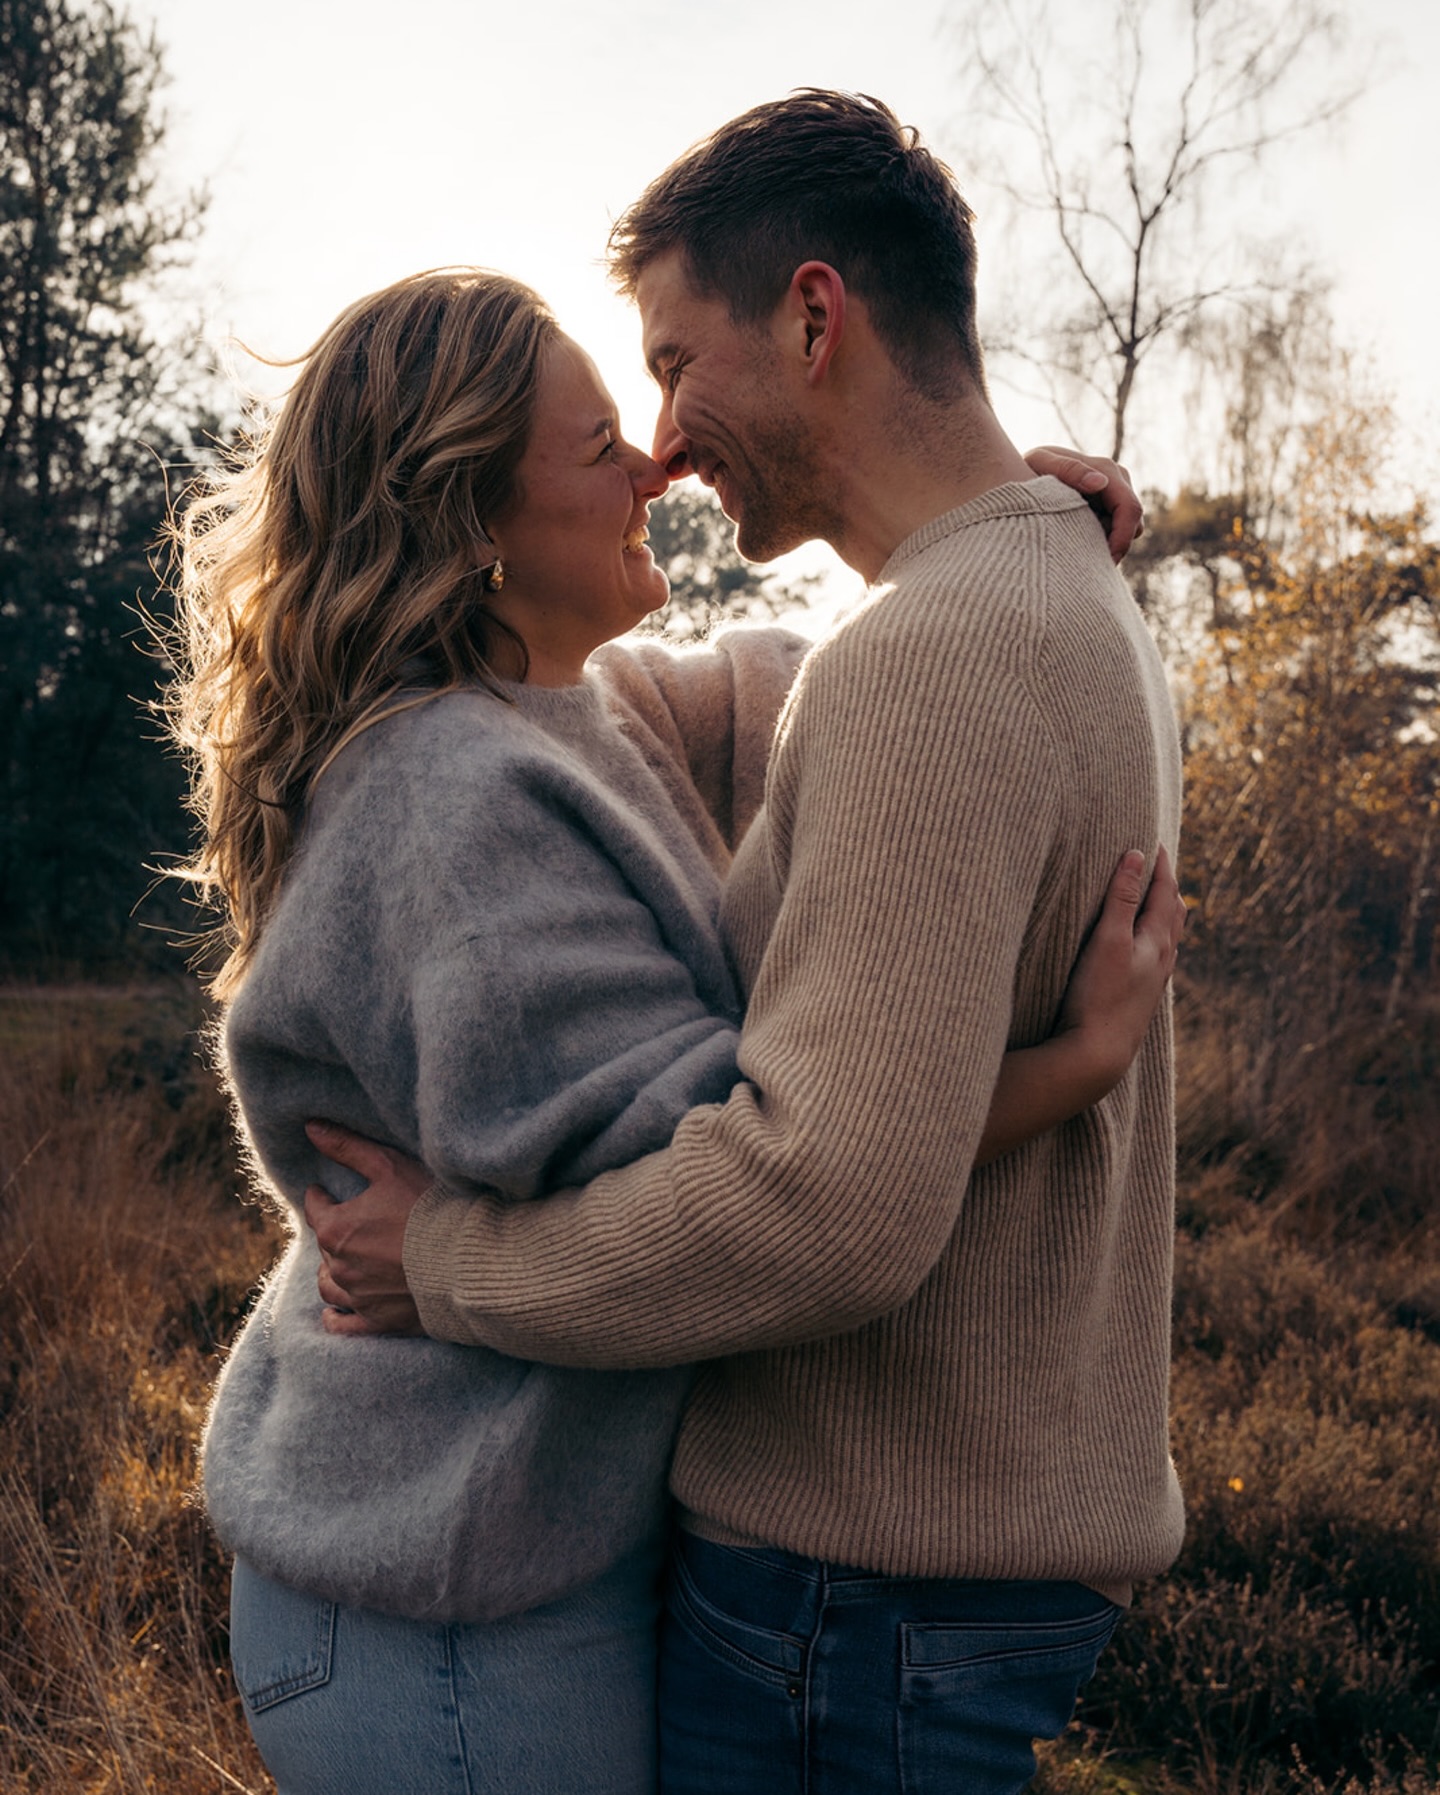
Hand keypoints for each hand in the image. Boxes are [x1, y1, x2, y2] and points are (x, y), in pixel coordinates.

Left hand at [302, 1120, 434, 1336]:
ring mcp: (358, 1298)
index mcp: (336, 1228)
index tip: (326, 1191)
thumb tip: (311, 1127)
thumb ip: (348, 1147)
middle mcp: (339, 1267)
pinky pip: (341, 1324)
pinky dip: (336, 1315)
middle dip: (334, 1232)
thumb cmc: (432, 1208)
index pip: (316, 1208)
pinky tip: (337, 1309)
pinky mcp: (378, 1322)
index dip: (322, 1196)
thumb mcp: (390, 1167)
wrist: (469, 1261)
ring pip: (328, 1285)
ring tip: (344, 1262)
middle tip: (352, 1222)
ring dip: (331, 1272)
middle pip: (324, 1246)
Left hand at [1023, 446, 1144, 563]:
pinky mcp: (1109, 509)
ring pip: (1127, 531)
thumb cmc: (1029, 467)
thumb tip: (1100, 483)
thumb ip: (1068, 470)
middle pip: (1133, 524)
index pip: (1130, 509)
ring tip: (1073, 546)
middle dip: (1115, 546)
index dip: (1122, 539)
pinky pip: (1116, 533)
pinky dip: (1100, 542)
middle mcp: (1118, 481)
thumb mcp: (1041, 462)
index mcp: (1107, 471)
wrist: (1024, 470)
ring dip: (1106, 544)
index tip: (1104, 560)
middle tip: (1085, 563)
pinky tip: (1075, 542)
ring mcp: (1115, 496)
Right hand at [1057, 845, 1184, 1091]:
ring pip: (1167, 938)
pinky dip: (1152, 938)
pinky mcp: (1137, 999)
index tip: (1152, 840)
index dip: (1159, 864)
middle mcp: (1162, 961)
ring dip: (1162, 913)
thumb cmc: (1099, 996)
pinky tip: (1140, 948)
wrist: (1097, 1056)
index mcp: (1158, 942)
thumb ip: (1121, 898)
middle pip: (1174, 913)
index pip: (1165, 892)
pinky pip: (1154, 958)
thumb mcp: (1108, 940)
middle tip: (1157, 864)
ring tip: (1153, 899)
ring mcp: (1152, 982)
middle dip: (1166, 885)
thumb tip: (1136, 855)